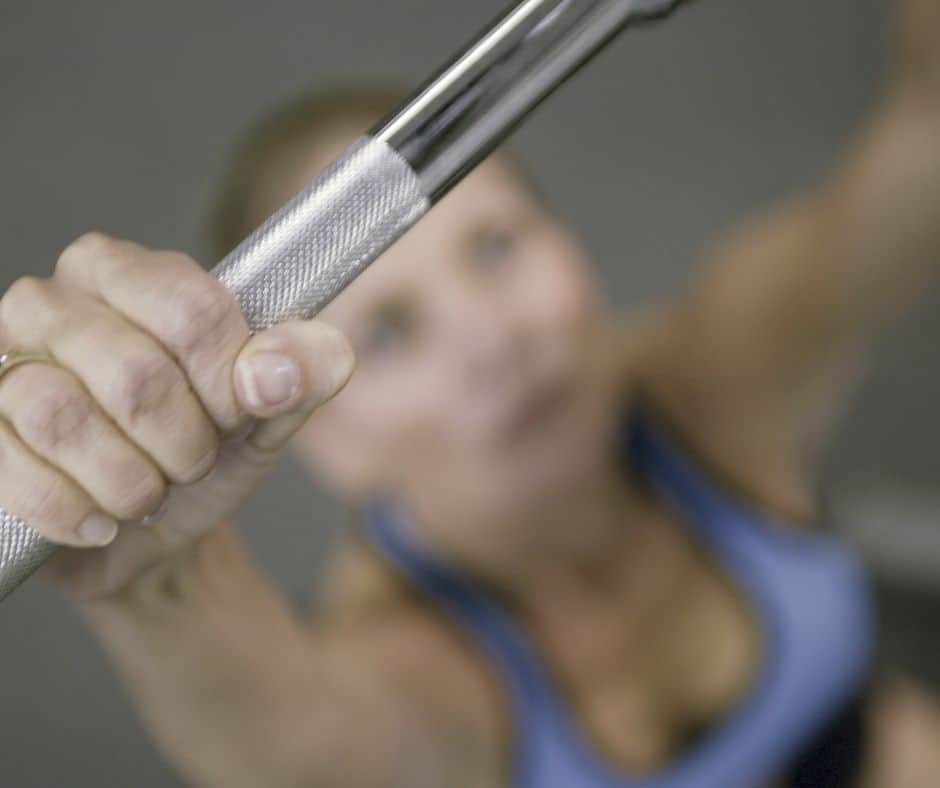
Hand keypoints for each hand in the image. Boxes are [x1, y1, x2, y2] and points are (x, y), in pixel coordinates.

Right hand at [0, 233, 353, 599]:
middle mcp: (53, 302)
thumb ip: (304, 369)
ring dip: (131, 481)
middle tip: (192, 461)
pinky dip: (77, 512)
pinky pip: (16, 472)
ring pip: (61, 417)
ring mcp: (1, 363)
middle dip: (184, 443)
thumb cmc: (212, 447)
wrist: (159, 528)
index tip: (235, 413)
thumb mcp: (276, 407)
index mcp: (131, 273)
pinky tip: (102, 519)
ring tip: (148, 492)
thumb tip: (270, 374)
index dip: (229, 384)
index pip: (194, 312)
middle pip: (133, 373)